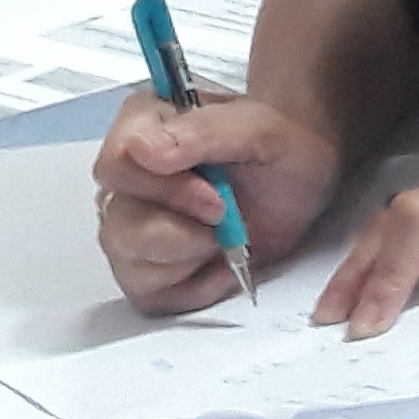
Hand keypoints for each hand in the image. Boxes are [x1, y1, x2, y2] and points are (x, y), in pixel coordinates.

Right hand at [93, 91, 348, 313]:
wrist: (302, 180)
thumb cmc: (281, 148)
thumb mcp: (261, 129)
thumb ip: (204, 131)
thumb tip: (143, 150)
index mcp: (143, 126)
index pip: (115, 164)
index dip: (164, 189)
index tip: (215, 194)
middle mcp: (127, 177)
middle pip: (118, 221)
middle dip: (182, 228)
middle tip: (228, 213)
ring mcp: (130, 223)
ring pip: (128, 260)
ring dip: (189, 254)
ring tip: (226, 233)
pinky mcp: (146, 267)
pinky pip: (148, 292)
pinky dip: (195, 284)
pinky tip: (222, 260)